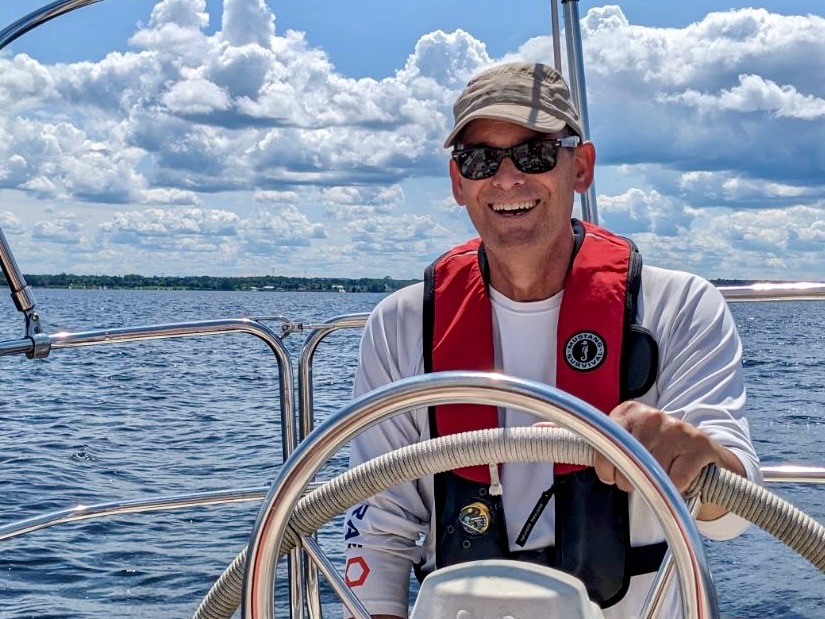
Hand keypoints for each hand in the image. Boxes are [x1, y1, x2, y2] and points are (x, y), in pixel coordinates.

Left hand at [591, 401, 745, 520]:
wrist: (705, 453)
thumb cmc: (660, 450)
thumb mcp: (632, 441)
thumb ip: (611, 448)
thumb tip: (589, 463)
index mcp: (630, 411)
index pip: (605, 442)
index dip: (605, 467)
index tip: (610, 477)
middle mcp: (652, 416)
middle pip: (628, 460)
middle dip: (628, 481)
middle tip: (637, 483)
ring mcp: (676, 428)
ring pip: (652, 471)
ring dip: (653, 487)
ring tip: (659, 481)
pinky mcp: (699, 444)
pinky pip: (676, 479)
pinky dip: (675, 489)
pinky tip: (677, 482)